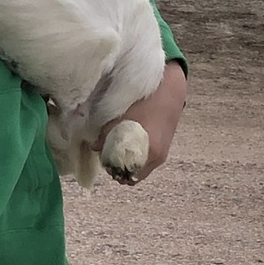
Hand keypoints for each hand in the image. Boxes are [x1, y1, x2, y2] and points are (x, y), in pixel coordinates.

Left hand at [95, 60, 186, 184]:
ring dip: (128, 163)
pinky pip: (147, 160)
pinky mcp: (164, 147)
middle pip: (135, 175)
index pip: (128, 176)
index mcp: (148, 152)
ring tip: (116, 148)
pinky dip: (137, 157)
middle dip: (120, 168)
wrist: (169, 88)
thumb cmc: (143, 100)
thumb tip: (95, 147)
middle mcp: (157, 157)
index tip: (103, 160)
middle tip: (107, 155)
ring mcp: (162, 153)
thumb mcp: (121, 116)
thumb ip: (106, 134)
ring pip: (141, 168)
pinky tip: (128, 143)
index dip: (113, 170)